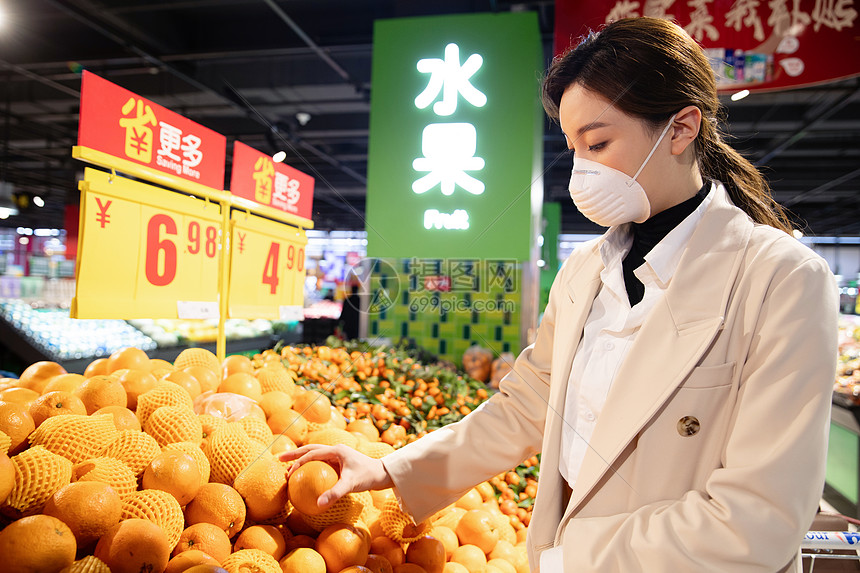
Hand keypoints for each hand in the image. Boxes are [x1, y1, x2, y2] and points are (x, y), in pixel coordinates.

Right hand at [279, 444, 393, 511]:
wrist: (384, 474)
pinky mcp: (341, 463)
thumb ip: (334, 493)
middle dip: (294, 454)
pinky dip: (312, 469)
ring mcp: (338, 456)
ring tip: (289, 470)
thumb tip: (318, 505)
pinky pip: (322, 465)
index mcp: (336, 450)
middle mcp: (336, 450)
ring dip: (302, 461)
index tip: (287, 471)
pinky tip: (307, 480)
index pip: (312, 453)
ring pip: (315, 456)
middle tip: (279, 459)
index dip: (297, 461)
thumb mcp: (350, 485)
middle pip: (310, 450)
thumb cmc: (368, 477)